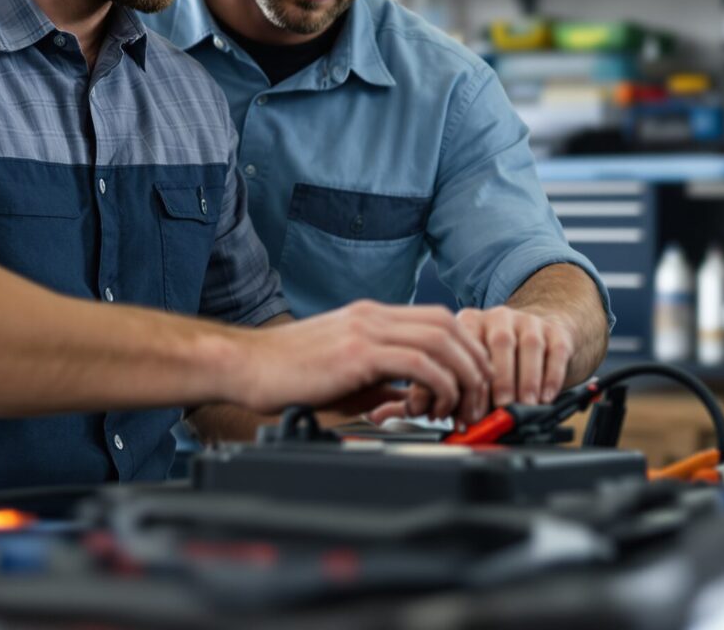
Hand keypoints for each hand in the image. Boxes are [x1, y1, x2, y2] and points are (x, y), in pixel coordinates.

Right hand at [227, 301, 492, 422]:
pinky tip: (430, 407)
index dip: (466, 349)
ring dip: (462, 375)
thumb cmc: (285, 373)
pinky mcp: (357, 352)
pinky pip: (417, 361)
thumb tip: (411, 400)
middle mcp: (373, 316)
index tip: (473, 382)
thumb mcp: (346, 377)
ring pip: (441, 339)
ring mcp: (365, 330)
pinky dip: (437, 384)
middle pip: (450, 325)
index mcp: (372, 317)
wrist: (244, 366)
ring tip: (460, 407)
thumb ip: (381, 384)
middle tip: (479, 398)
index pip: (439, 320)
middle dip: (475, 363)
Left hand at [369, 306, 576, 423]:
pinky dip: (550, 375)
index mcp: (463, 324)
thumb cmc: (480, 364)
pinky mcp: (555, 331)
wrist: (533, 337)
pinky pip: (554, 351)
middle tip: (482, 414)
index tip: (442, 411)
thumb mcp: (450, 374)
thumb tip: (378, 414)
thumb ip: (418, 396)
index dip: (447, 380)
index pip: (454, 345)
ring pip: (526, 346)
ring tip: (515, 406)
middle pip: (495, 345)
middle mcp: (495, 318)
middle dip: (488, 382)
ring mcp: (526, 322)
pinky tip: (543, 397)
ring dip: (521, 379)